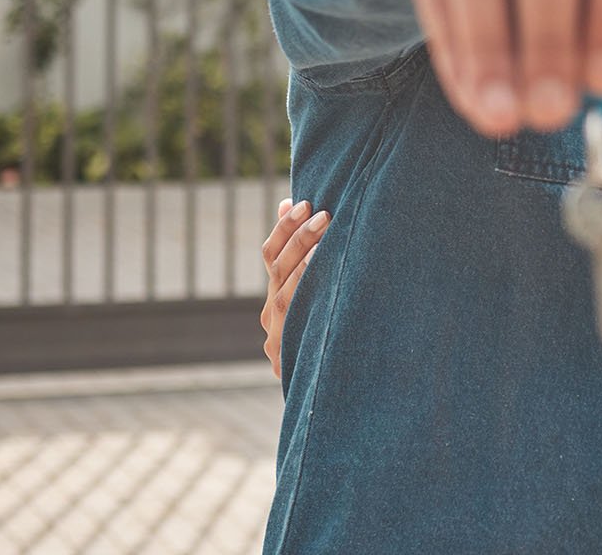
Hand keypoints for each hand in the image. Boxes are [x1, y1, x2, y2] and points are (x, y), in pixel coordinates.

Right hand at [260, 198, 329, 379]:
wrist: (327, 397)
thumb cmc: (330, 338)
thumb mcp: (316, 297)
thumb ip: (301, 258)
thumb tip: (288, 203)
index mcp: (276, 298)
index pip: (270, 256)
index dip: (283, 229)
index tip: (298, 203)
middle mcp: (272, 316)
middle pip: (278, 269)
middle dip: (299, 238)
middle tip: (322, 213)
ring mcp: (276, 338)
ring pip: (285, 291)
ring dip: (305, 259)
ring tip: (327, 234)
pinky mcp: (284, 358)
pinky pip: (297, 319)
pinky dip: (309, 292)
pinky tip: (330, 275)